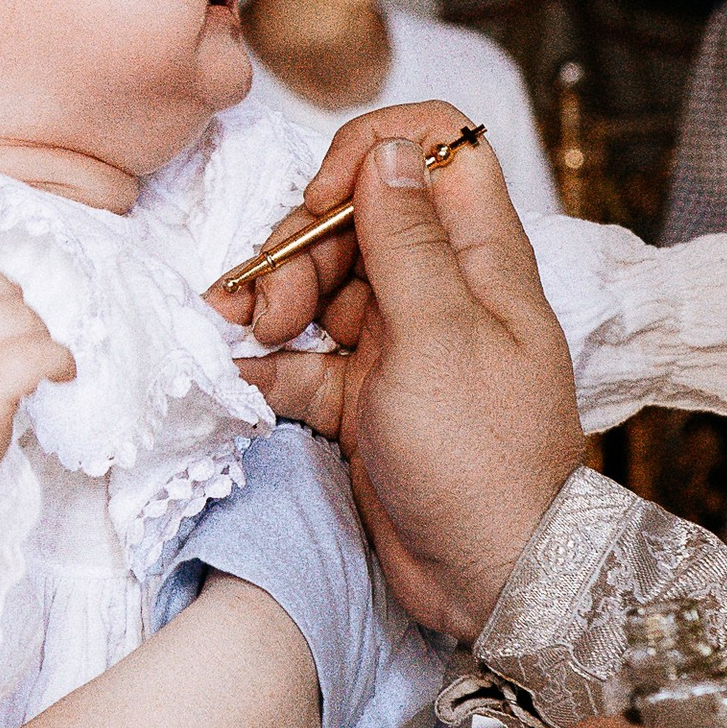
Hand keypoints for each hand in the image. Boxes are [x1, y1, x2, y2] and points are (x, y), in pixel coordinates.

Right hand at [230, 109, 586, 638]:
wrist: (490, 579)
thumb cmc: (483, 458)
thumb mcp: (439, 336)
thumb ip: (407, 240)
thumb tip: (389, 150)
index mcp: (482, 258)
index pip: (439, 148)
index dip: (373, 153)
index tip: (326, 199)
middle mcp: (443, 289)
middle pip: (358, 218)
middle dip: (302, 247)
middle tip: (276, 309)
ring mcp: (401, 343)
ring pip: (322, 286)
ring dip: (274, 302)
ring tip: (249, 337)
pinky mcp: (365, 396)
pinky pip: (304, 360)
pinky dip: (267, 364)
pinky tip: (236, 376)